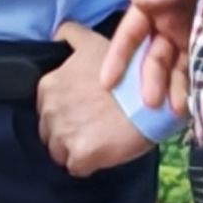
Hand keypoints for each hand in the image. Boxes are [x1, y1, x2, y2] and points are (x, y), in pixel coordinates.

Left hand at [38, 21, 153, 173]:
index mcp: (49, 84)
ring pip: (58, 152)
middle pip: (49, 131)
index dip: (67, 111)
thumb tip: (56, 34)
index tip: (85, 110)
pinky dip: (87, 165)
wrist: (155, 97)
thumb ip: (70, 36)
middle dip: (67, 131)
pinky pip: (75, 168)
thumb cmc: (127, 69)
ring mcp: (63, 133)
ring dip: (73, 150)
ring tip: (98, 141)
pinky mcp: (79, 155)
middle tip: (93, 126)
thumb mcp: (94, 42)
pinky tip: (103, 154)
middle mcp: (49, 109)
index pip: (46, 108)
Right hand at [104, 0, 202, 98]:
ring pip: (174, 70)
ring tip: (175, 111)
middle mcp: (170, 25)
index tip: (106, 81)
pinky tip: (193, 104)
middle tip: (150, 102)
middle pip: (152, 57)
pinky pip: (198, 73)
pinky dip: (193, 89)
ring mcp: (191, 40)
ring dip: (171, 90)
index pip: (131, 31)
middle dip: (148, 80)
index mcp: (158, 3)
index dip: (118, 55)